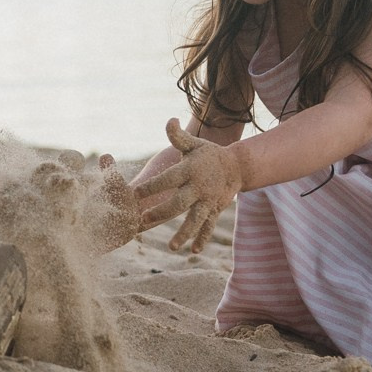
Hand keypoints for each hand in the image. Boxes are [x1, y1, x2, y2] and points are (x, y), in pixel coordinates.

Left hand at [132, 120, 245, 252]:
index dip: (152, 186)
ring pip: (195, 219)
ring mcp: (208, 200)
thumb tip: (169, 120)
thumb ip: (178, 137)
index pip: (167, 179)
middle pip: (179, 203)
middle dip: (161, 212)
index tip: (134, 194)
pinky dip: (202, 238)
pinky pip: (208, 226)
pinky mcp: (215, 210)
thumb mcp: (193, 144)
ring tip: (172, 246)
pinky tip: (194, 251)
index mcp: (189, 170)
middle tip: (143, 221)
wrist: (237, 165)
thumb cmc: (208, 154)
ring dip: (184, 233)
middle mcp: (199, 187)